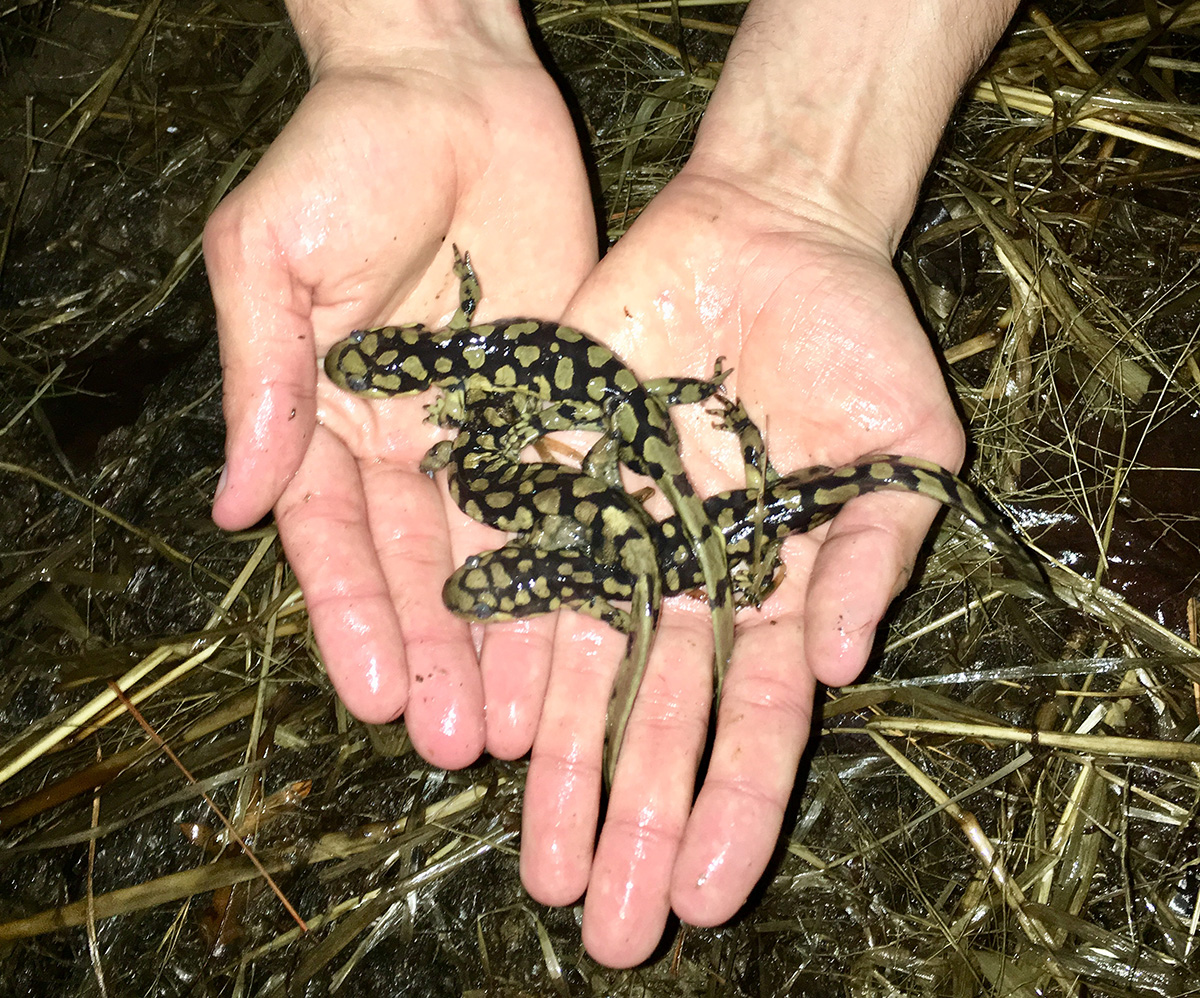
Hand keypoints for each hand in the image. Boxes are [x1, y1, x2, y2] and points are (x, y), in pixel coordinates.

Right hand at [203, 7, 595, 764]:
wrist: (449, 87)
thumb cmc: (338, 158)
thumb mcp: (270, 261)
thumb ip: (264, 383)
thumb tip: (235, 509)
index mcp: (325, 416)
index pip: (333, 542)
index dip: (352, 619)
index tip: (373, 695)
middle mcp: (405, 440)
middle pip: (418, 568)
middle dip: (434, 655)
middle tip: (454, 746)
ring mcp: (485, 426)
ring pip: (495, 551)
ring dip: (502, 638)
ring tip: (518, 723)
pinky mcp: (557, 399)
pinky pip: (564, 492)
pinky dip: (568, 564)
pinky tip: (579, 632)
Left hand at [508, 171, 964, 964]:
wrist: (772, 234)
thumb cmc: (856, 339)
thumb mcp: (901, 450)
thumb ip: (867, 555)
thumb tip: (841, 662)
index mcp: (774, 583)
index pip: (753, 719)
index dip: (734, 805)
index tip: (708, 894)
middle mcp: (688, 577)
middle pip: (656, 717)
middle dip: (635, 820)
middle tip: (609, 930)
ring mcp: (618, 531)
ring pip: (582, 669)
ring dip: (563, 771)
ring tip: (544, 866)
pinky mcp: (557, 473)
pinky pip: (523, 570)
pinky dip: (508, 649)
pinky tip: (490, 730)